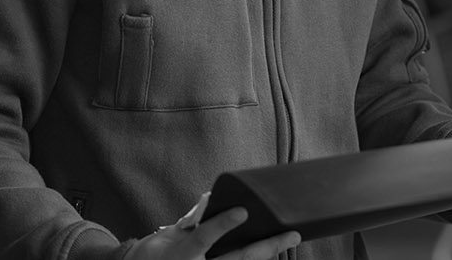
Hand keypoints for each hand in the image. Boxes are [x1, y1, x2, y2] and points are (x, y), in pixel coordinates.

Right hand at [126, 192, 299, 259]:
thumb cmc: (159, 254)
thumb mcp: (171, 235)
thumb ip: (193, 219)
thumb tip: (211, 197)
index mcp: (185, 253)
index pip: (205, 237)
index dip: (223, 224)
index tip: (243, 211)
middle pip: (239, 259)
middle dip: (268, 247)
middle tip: (293, 233)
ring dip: (267, 255)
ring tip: (289, 240)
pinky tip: (272, 254)